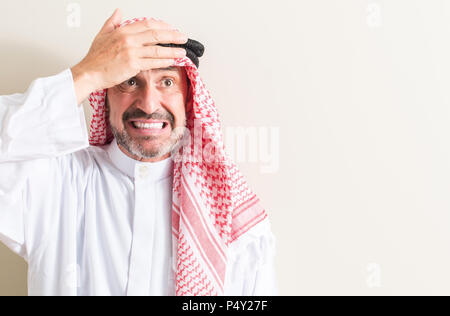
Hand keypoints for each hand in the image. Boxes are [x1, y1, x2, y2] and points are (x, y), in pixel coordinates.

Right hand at [71, 9, 187, 103]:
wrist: (89, 73)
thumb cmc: (95, 58)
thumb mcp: (102, 34)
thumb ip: (112, 22)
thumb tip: (119, 11)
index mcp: (122, 31)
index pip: (147, 24)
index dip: (162, 25)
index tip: (171, 28)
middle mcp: (128, 40)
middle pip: (156, 34)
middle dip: (172, 35)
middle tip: (183, 38)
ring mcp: (131, 52)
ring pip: (157, 49)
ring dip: (172, 50)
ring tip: (182, 51)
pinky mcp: (133, 65)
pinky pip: (153, 62)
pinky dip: (164, 61)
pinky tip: (172, 60)